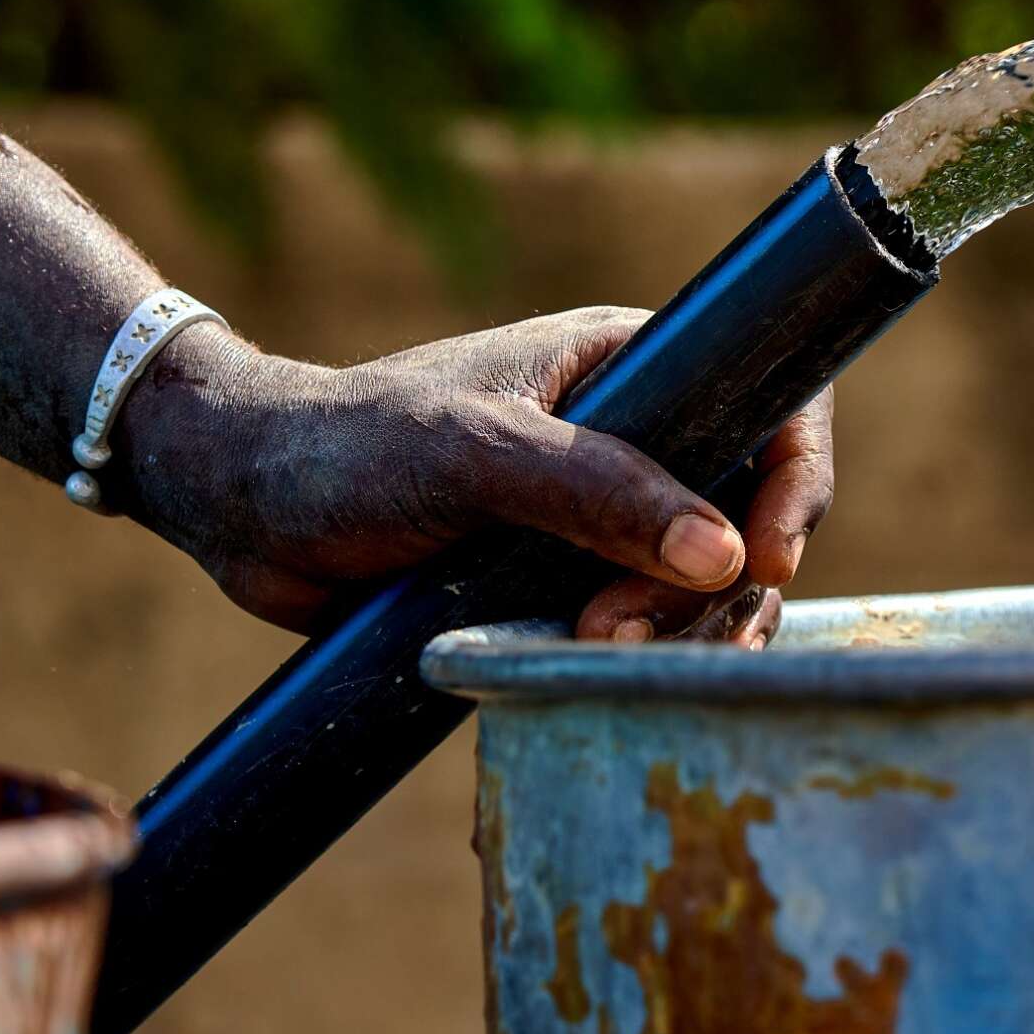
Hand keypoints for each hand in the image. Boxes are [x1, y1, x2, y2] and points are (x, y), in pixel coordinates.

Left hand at [110, 307, 828, 641]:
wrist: (241, 504)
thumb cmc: (350, 446)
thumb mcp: (477, 456)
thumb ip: (598, 493)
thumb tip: (723, 554)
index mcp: (631, 363)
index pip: (769, 401)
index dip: (792, 478)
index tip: (765, 557)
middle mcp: (634, 433)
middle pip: (746, 510)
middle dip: (717, 581)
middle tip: (628, 628)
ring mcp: (602, 511)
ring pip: (702, 580)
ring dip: (677, 627)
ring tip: (598, 651)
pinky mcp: (564, 578)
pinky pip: (643, 621)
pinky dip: (639, 652)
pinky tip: (595, 670)